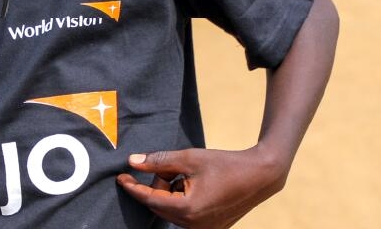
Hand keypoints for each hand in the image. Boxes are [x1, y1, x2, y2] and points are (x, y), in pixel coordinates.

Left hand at [117, 146, 287, 228]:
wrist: (259, 175)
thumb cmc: (225, 164)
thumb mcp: (190, 158)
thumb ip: (159, 161)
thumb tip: (133, 162)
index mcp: (186, 209)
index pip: (149, 199)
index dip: (133, 187)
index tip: (120, 177)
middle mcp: (192, 226)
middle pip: (161, 204)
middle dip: (160, 184)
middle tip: (173, 165)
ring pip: (172, 209)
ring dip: (173, 191)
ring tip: (191, 174)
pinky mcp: (209, 228)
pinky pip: (185, 214)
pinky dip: (184, 198)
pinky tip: (198, 184)